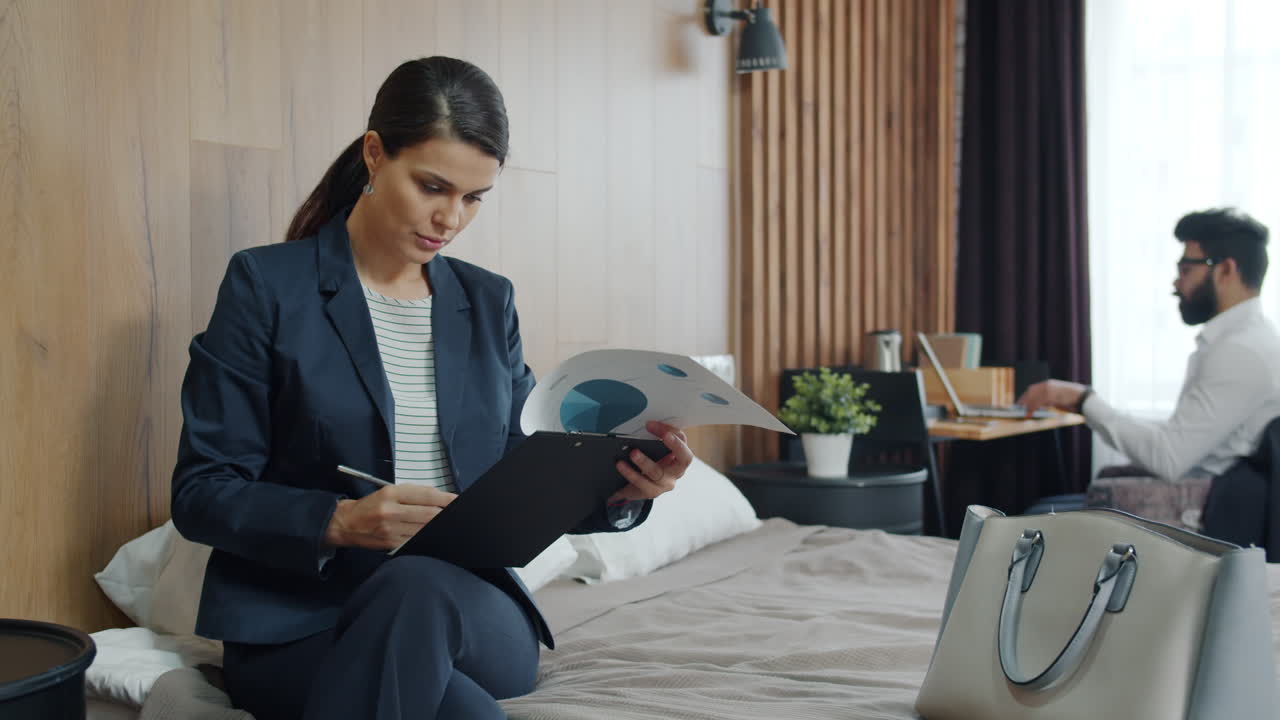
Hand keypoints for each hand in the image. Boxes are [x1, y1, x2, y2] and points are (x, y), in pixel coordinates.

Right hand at [324, 484, 456, 550]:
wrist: (346, 523)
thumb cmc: (371, 505)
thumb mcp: (388, 491)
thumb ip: (413, 493)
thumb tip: (439, 498)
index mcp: (391, 493)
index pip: (427, 495)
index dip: (446, 499)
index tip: (457, 500)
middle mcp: (391, 510)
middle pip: (429, 514)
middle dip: (445, 514)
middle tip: (456, 513)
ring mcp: (391, 529)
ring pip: (424, 528)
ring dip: (437, 526)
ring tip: (444, 522)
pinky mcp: (391, 543)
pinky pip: (415, 539)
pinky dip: (425, 535)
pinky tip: (430, 532)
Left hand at [608, 420, 694, 503]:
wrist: (635, 487)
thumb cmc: (648, 463)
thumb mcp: (652, 450)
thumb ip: (652, 439)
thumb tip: (644, 427)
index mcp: (679, 455)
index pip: (682, 439)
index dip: (670, 429)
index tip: (654, 424)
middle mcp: (677, 470)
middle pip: (685, 458)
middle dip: (676, 445)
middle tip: (665, 436)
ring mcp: (666, 483)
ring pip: (658, 472)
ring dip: (645, 461)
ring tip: (633, 453)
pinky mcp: (652, 492)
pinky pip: (642, 483)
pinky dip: (630, 473)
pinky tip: (620, 465)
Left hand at [1017, 379, 1087, 415]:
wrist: (1083, 398)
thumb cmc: (1072, 400)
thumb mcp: (1057, 398)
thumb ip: (1048, 400)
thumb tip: (1038, 406)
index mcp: (1049, 384)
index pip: (1033, 388)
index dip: (1026, 396)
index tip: (1020, 402)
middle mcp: (1048, 384)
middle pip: (1031, 391)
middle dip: (1024, 399)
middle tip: (1019, 407)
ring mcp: (1050, 389)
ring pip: (1034, 396)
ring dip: (1028, 405)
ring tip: (1026, 413)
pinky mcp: (1051, 395)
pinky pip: (1038, 401)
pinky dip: (1032, 408)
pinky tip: (1030, 413)